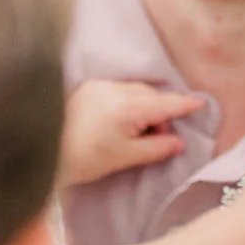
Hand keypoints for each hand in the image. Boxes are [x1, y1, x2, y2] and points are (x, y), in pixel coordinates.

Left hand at [60, 80, 205, 186]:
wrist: (42, 151)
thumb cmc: (85, 159)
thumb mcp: (125, 157)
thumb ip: (156, 147)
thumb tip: (179, 142)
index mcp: (128, 107)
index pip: (165, 103)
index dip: (185, 104)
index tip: (202, 102)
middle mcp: (116, 89)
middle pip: (151, 95)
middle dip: (160, 113)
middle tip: (159, 138)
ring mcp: (100, 85)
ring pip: (135, 90)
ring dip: (144, 107)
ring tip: (138, 133)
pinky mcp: (88, 88)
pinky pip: (119, 89)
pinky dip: (128, 101)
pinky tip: (122, 121)